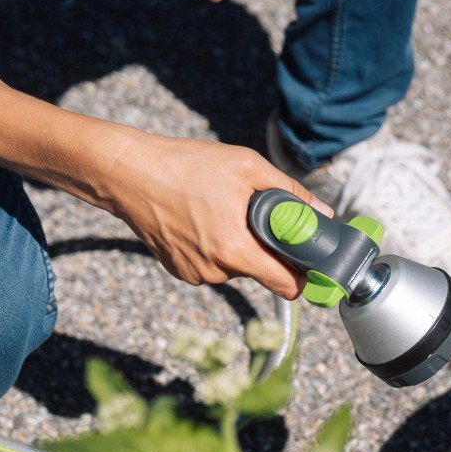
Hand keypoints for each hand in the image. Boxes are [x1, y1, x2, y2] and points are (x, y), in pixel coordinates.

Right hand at [101, 132, 332, 300]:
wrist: (127, 172)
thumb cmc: (186, 165)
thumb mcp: (247, 167)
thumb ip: (290, 192)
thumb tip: (324, 213)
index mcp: (235, 251)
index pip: (286, 287)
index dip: (304, 275)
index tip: (310, 260)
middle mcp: (215, 271)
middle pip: (262, 272)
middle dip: (268, 248)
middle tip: (258, 215)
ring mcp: (194, 273)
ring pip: (237, 267)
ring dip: (240, 245)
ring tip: (221, 210)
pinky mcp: (178, 270)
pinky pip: (213, 264)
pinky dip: (217, 246)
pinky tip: (203, 219)